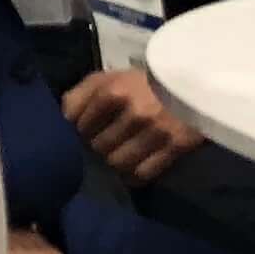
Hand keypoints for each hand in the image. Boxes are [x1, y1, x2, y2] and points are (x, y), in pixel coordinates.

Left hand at [63, 68, 201, 185]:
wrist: (190, 84)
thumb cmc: (142, 82)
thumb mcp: (108, 77)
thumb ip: (81, 94)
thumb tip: (64, 120)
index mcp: (111, 90)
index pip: (77, 122)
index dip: (77, 130)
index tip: (83, 133)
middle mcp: (132, 111)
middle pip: (97, 145)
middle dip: (95, 147)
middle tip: (100, 148)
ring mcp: (155, 131)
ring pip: (118, 162)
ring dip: (112, 163)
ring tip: (114, 158)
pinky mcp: (175, 147)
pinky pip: (143, 173)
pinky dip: (132, 176)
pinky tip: (130, 171)